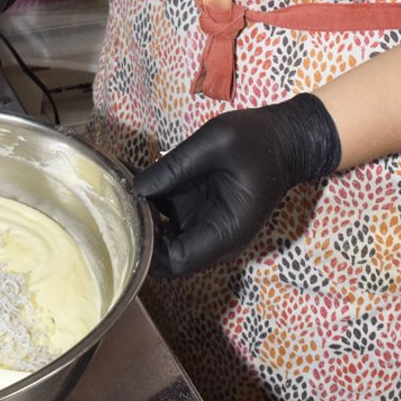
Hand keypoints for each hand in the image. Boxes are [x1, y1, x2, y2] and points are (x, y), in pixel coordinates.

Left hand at [133, 94, 340, 277]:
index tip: (128, 222)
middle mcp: (214, 236)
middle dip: (140, 234)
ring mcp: (206, 223)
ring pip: (164, 235)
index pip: (178, 263)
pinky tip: (129, 179)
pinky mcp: (200, 208)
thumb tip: (134, 188)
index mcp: (225, 231)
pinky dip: (150, 202)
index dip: (149, 250)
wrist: (286, 137)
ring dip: (141, 217)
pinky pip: (170, 215)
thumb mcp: (214, 143)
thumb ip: (174, 167)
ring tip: (115, 190)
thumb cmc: (256, 140)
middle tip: (115, 204)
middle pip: (167, 255)